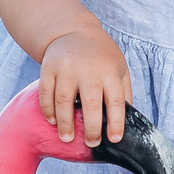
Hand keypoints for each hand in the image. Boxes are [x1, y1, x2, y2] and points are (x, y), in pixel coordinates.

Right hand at [38, 27, 129, 145]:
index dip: (116, 123)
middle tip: (91, 143)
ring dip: (65, 123)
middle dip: (91, 128)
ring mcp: (66, 68)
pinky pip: (46, 93)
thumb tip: (127, 121)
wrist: (72, 30)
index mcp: (109, 71)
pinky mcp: (48, 68)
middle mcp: (88, 70)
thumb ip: (124, 92)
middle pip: (90, 104)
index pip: (116, 101)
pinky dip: (48, 110)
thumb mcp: (119, 67)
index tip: (114, 140)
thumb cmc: (100, 55)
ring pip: (64, 101)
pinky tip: (53, 121)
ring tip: (67, 138)